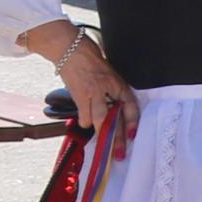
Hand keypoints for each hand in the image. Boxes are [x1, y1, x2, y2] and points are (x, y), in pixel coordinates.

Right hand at [23, 20, 138, 137]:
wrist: (68, 47)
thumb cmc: (89, 57)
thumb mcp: (109, 72)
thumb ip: (113, 90)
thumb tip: (117, 107)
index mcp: (117, 83)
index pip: (130, 106)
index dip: (132, 122)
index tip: (132, 135)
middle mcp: (107, 89)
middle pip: (114, 118)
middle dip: (116, 139)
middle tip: (119, 154)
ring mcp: (92, 92)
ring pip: (98, 119)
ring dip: (100, 133)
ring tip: (103, 147)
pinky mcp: (78, 94)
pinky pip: (84, 113)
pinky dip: (85, 120)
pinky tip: (86, 123)